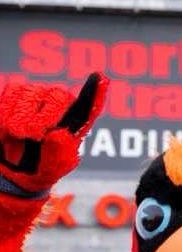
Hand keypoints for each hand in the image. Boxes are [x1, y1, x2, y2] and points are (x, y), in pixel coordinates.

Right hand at [0, 72, 107, 194]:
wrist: (10, 171)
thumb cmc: (37, 170)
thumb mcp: (49, 171)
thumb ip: (57, 155)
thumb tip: (60, 133)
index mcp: (75, 126)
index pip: (88, 108)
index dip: (95, 93)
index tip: (102, 79)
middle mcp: (58, 105)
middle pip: (57, 97)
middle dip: (42, 118)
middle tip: (29, 136)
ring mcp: (37, 95)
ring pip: (28, 94)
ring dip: (18, 120)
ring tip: (16, 137)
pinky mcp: (15, 93)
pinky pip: (9, 95)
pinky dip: (3, 115)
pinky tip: (5, 131)